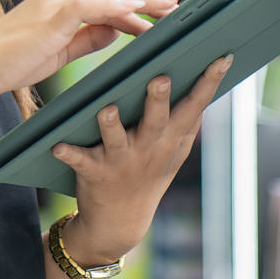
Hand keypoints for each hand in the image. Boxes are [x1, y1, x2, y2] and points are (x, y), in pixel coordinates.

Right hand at [0, 0, 182, 107]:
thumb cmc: (8, 65)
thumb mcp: (56, 53)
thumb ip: (84, 39)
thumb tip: (114, 31)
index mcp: (57, 4)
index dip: (134, 2)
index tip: (160, 8)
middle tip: (177, 3)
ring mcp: (52, 2)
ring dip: (139, 0)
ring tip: (167, 8)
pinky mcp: (49, 15)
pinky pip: (89, 4)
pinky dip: (115, 6)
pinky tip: (136, 11)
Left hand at [50, 53, 232, 265]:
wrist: (121, 221)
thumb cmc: (149, 171)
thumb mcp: (175, 150)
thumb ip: (188, 118)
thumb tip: (207, 76)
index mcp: (171, 139)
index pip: (195, 107)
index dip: (209, 82)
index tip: (222, 57)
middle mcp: (149, 149)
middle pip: (157, 121)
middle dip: (159, 100)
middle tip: (161, 78)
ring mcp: (122, 161)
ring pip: (117, 139)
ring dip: (112, 125)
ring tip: (108, 109)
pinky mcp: (95, 173)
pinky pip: (80, 161)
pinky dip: (69, 154)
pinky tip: (57, 146)